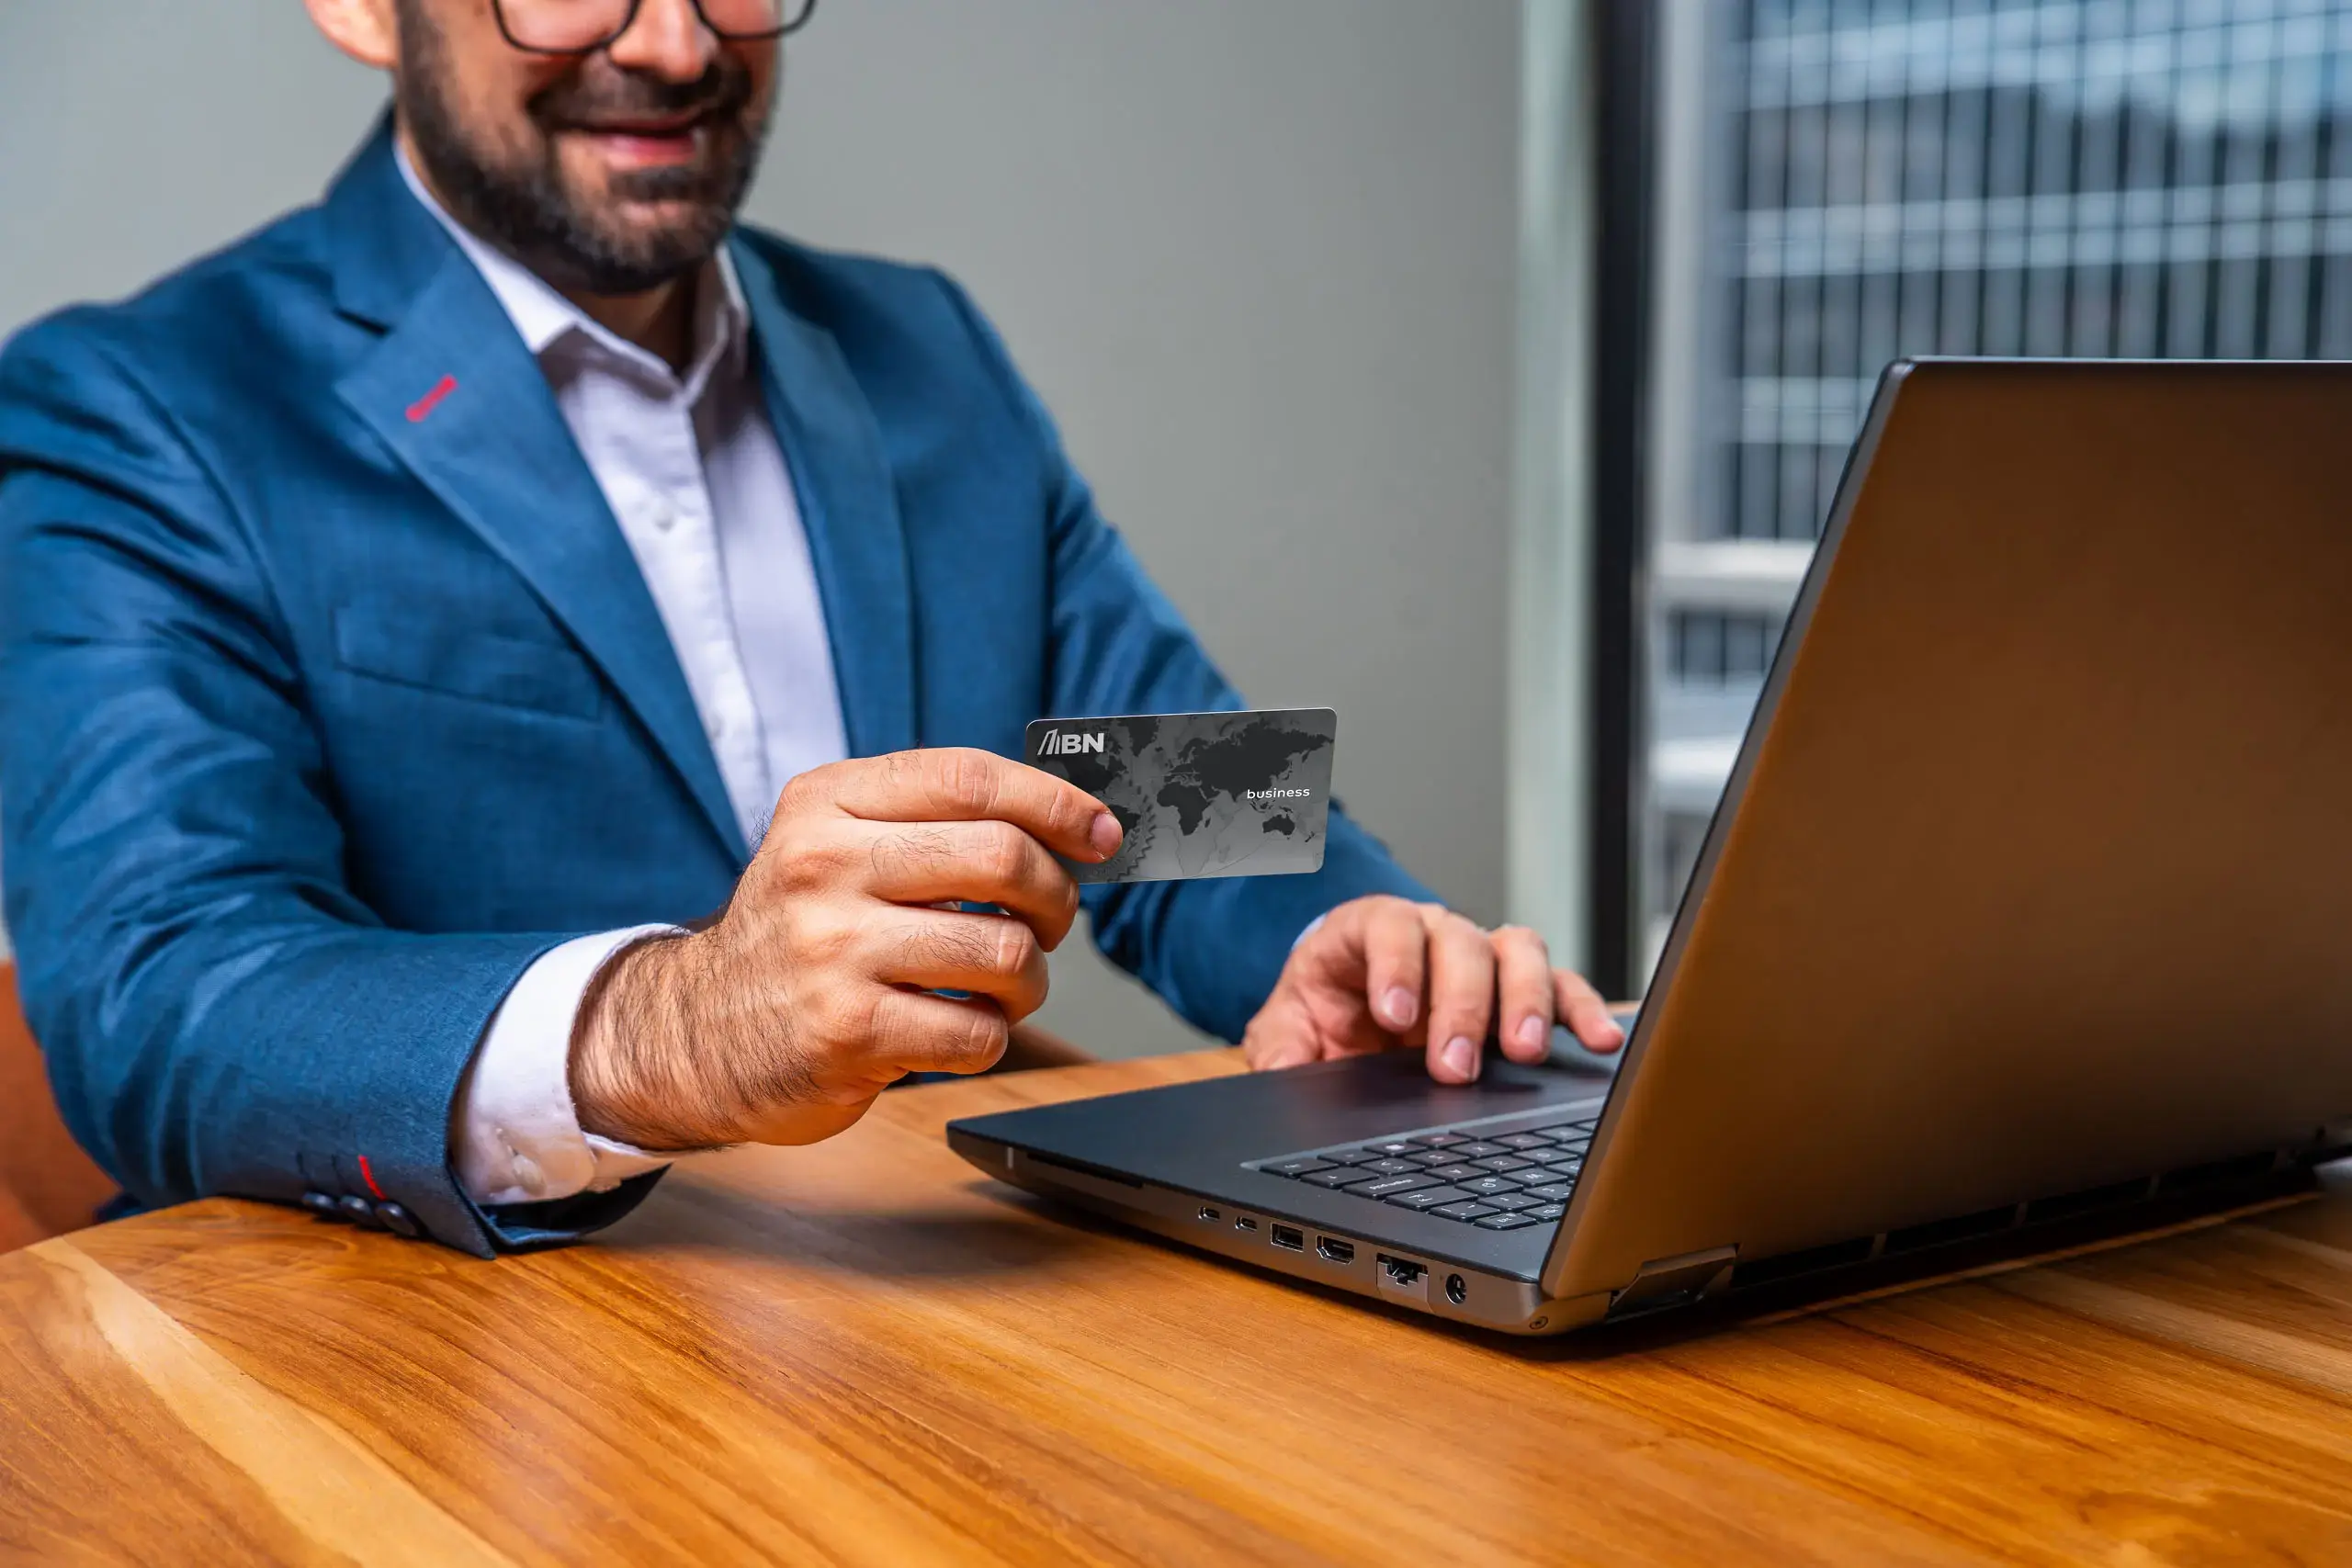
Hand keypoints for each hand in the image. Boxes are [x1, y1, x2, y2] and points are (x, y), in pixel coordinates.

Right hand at [569, 748, 1120, 1149]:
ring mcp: (832, 950)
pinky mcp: (847, 1032)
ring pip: (1004, 952)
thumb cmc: (801, 935)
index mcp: (828, 804)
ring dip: (1027, 980)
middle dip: (1055, 897)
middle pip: (1003, 858)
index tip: (1101, 832)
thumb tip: (1078, 825)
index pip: (970, 779)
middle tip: (1047, 922)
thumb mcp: (837, 848)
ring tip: (998, 988)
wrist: (695, 1033)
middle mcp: (823, 865)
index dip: (1057, 803)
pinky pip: (977, 1033)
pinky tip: (953, 1031)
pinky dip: (989, 1037)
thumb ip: (935, 824)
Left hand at [1239, 895, 1622, 1083]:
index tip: (1395, 1014)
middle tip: (1454, 1064)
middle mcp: (1432, 934)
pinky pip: (1560, 988)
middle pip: (1460, 944)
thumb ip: (1281, 1050)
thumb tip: (1282, 1076)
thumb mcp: (1285, 1030)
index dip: (1395, 964)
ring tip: (1525, 1051)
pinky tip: (1598, 1040)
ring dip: (1526, 1001)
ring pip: (1517, 953)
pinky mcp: (1519, 991)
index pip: (1386, 926)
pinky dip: (1582, 1010)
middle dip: (1461, 1005)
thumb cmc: (1322, 1013)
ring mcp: (1482, 959)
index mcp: (1367, 931)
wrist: (1347, 1016)